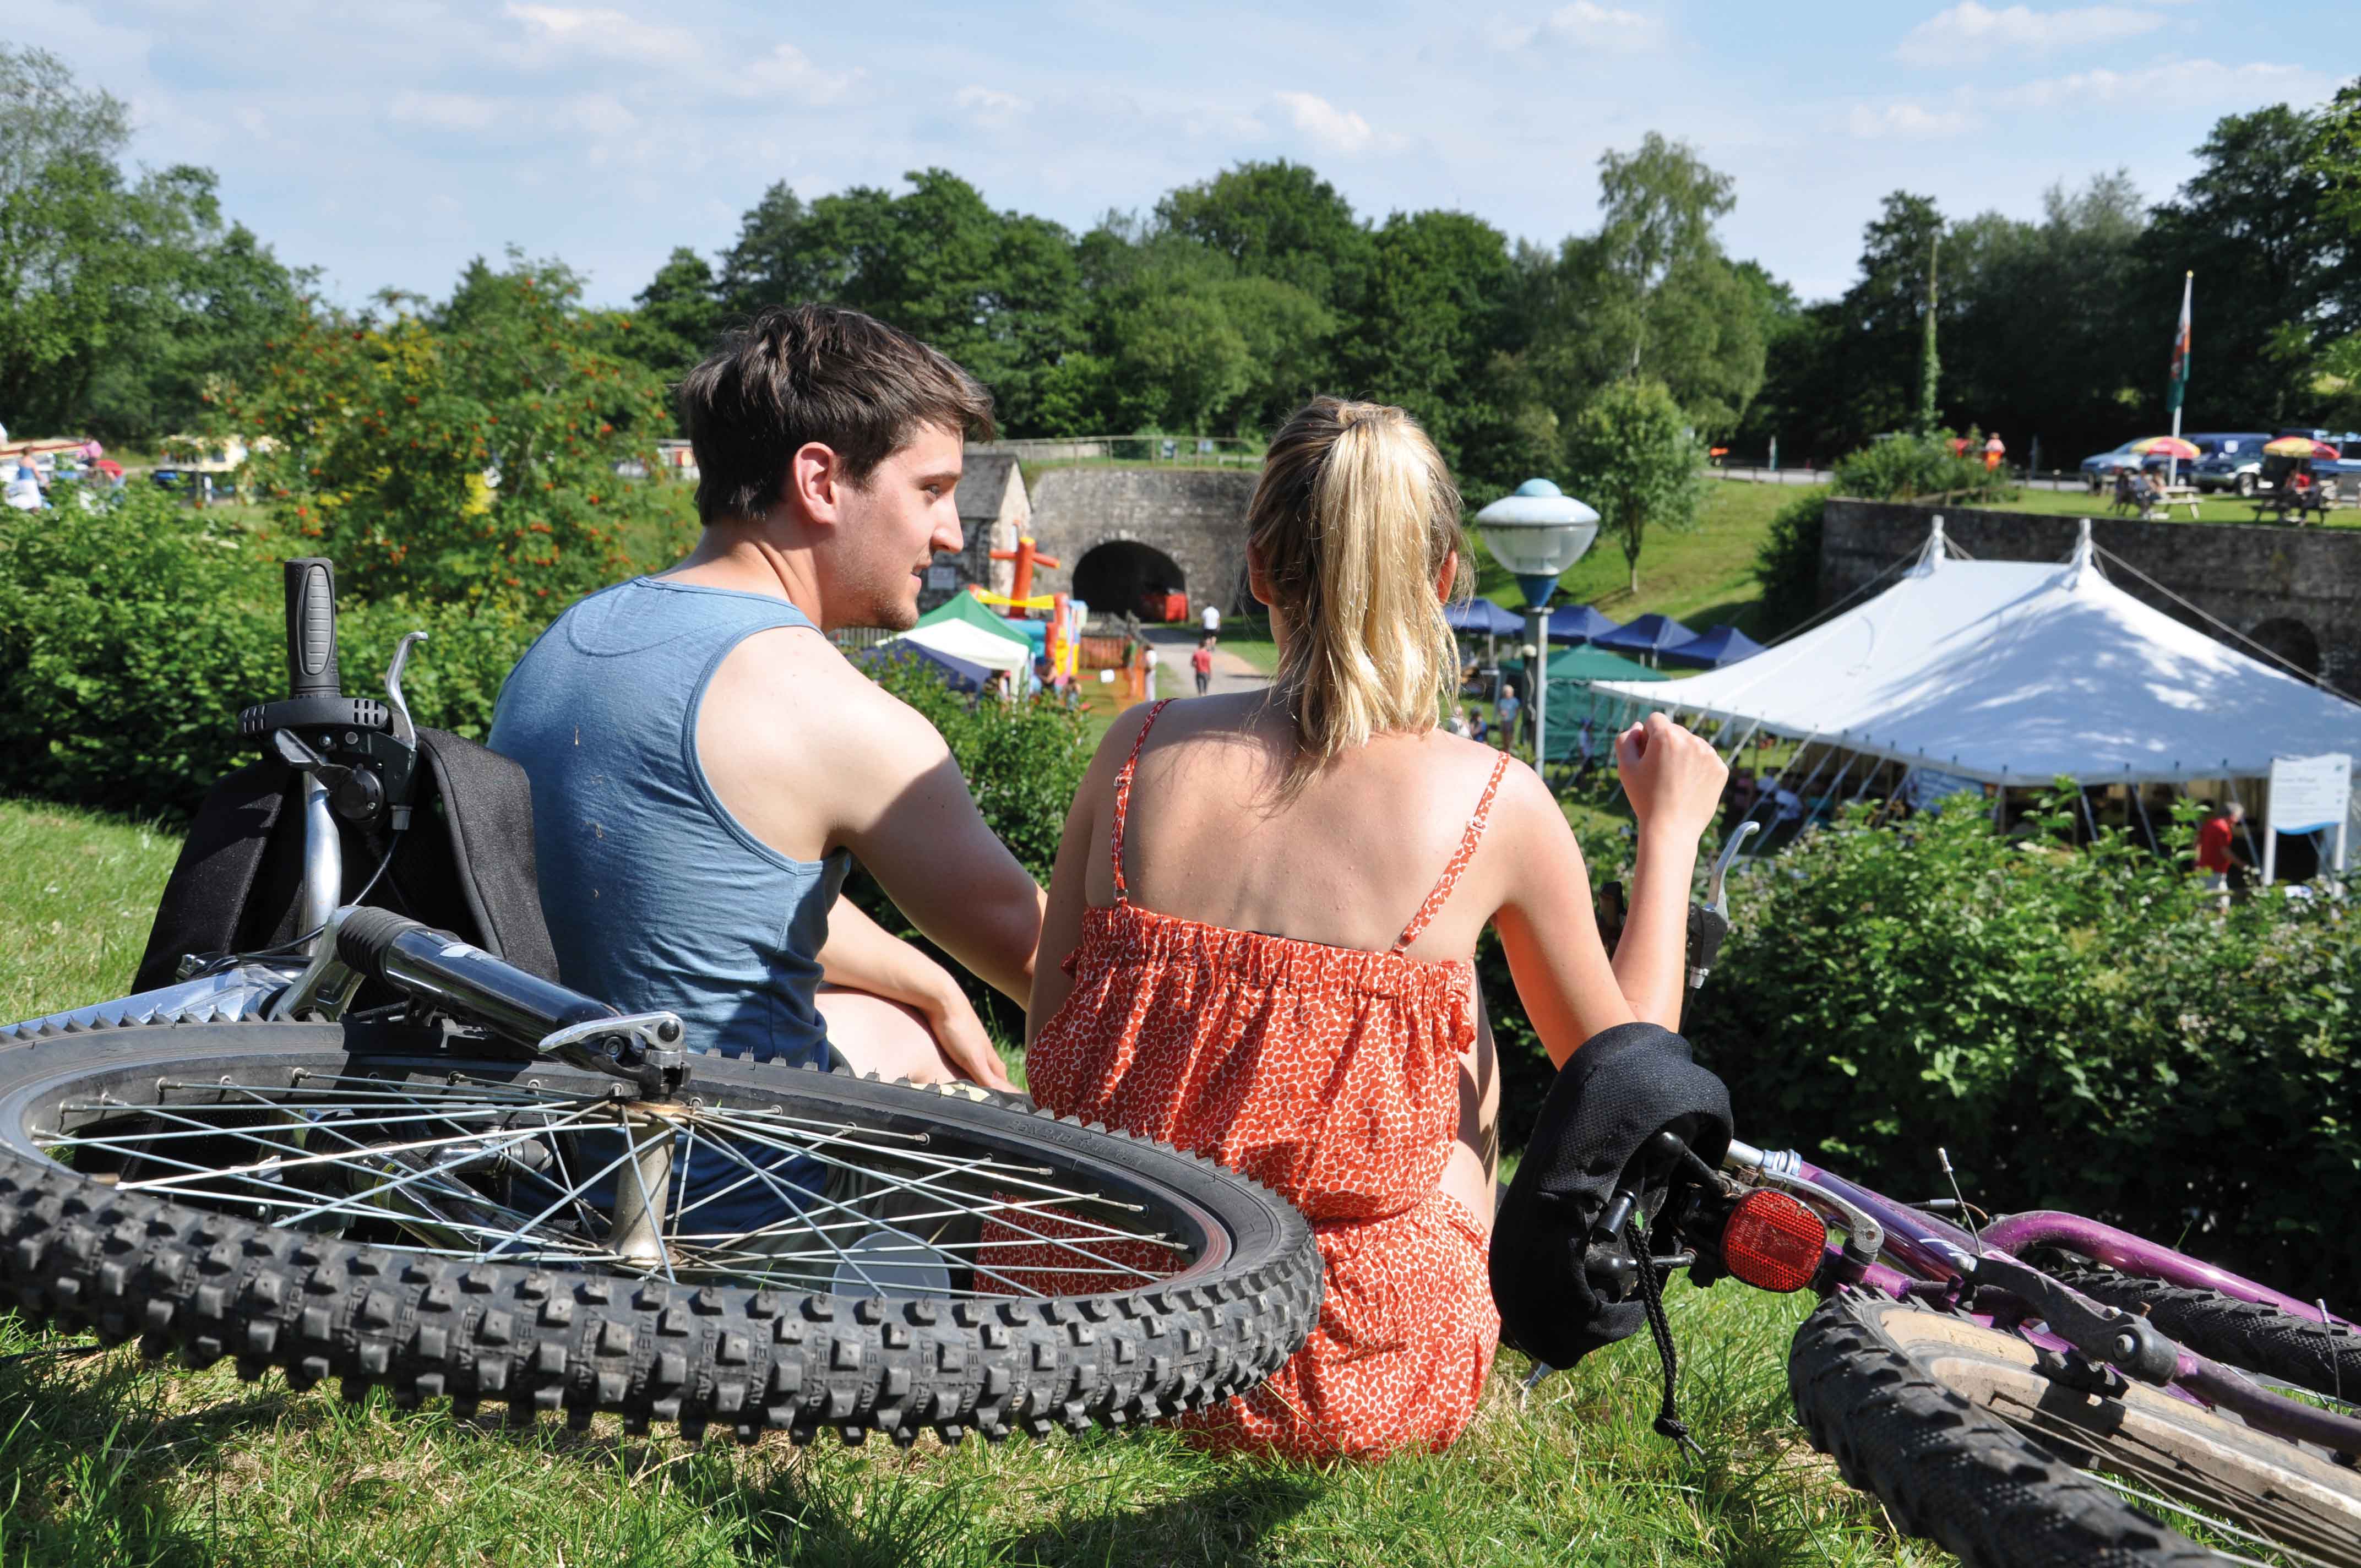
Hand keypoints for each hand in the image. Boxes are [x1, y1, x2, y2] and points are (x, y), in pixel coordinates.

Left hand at [922, 981, 1018, 1093]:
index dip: (1007, 1090)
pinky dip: (964, 1061)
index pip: (1002, 1077)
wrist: (941, 999)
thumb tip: (1007, 1096)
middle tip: (998, 1094)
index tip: (1014, 1100)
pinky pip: (962, 1052)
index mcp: (988, 1055)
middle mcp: (981, 1047)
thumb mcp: (973, 1058)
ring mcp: (968, 1040)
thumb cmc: (958, 1029)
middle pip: (993, 1068)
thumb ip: (988, 1078)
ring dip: (981, 1070)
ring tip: (979, 1080)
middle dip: (996, 1081)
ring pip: (978, 1059)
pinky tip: (957, 1062)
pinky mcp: (952, 1034)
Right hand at [1615, 711, 1726, 843]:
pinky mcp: (1721, 769)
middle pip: (1675, 731)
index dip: (1646, 738)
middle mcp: (1692, 740)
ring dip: (1683, 755)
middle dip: (1666, 745)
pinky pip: (1706, 759)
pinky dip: (1697, 768)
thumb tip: (1638, 726)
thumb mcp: (1626, 767)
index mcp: (1667, 736)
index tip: (1647, 758)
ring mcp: (1709, 754)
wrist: (1672, 829)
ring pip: (1691, 744)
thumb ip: (1626, 739)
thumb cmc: (1645, 798)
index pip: (1655, 720)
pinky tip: (1688, 786)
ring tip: (1675, 781)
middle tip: (1659, 773)